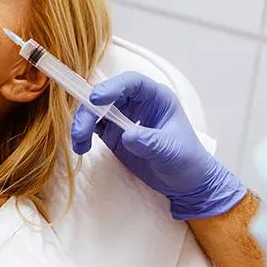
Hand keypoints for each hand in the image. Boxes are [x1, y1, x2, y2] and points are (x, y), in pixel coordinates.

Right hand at [71, 71, 245, 219]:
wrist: (186, 183)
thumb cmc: (187, 160)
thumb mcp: (172, 151)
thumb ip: (150, 142)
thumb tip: (127, 135)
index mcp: (156, 97)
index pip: (132, 83)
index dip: (113, 87)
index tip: (96, 99)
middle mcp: (137, 102)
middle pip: (107, 96)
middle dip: (90, 110)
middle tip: (81, 131)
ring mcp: (124, 117)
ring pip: (96, 111)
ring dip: (83, 123)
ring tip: (79, 144)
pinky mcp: (114, 134)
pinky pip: (94, 127)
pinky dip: (84, 135)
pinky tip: (81, 147)